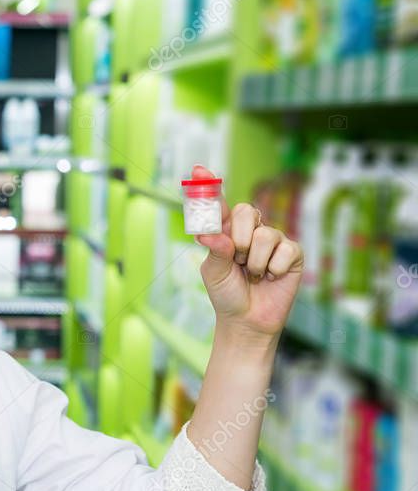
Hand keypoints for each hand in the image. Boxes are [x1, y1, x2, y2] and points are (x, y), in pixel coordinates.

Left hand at [192, 165, 303, 341]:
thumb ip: (215, 249)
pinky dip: (273, 270)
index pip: (219, 204)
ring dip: (254, 263)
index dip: (209, 185)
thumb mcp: (214, 271)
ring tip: (253, 275)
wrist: (246, 320)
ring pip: (265, 235)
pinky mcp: (292, 254)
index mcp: (227, 231)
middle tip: (237, 260)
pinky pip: (284, 251)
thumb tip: (210, 233)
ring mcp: (273, 240)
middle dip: (238, 239)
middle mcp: (251, 230)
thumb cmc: (227, 293)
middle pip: (245, 211)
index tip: (198, 170)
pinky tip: (271, 278)